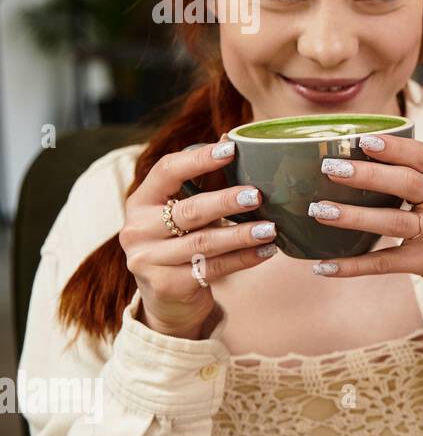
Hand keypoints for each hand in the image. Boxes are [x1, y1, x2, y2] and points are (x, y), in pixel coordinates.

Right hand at [121, 139, 277, 338]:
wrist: (166, 297)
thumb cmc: (180, 241)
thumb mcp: (185, 210)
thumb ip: (206, 180)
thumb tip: (232, 138)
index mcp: (141, 201)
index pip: (166, 171)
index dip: (199, 159)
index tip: (231, 148)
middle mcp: (138, 229)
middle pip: (189, 211)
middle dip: (226, 202)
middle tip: (257, 195)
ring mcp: (149, 260)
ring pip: (204, 243)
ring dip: (242, 235)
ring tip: (271, 228)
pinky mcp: (167, 285)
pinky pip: (213, 268)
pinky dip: (243, 259)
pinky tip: (266, 251)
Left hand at [307, 134, 422, 288]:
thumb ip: (415, 174)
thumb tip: (353, 154)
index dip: (396, 148)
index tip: (365, 140)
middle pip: (407, 184)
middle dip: (367, 176)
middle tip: (330, 169)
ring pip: (392, 222)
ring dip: (353, 216)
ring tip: (319, 211)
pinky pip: (385, 263)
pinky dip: (353, 265)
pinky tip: (324, 265)